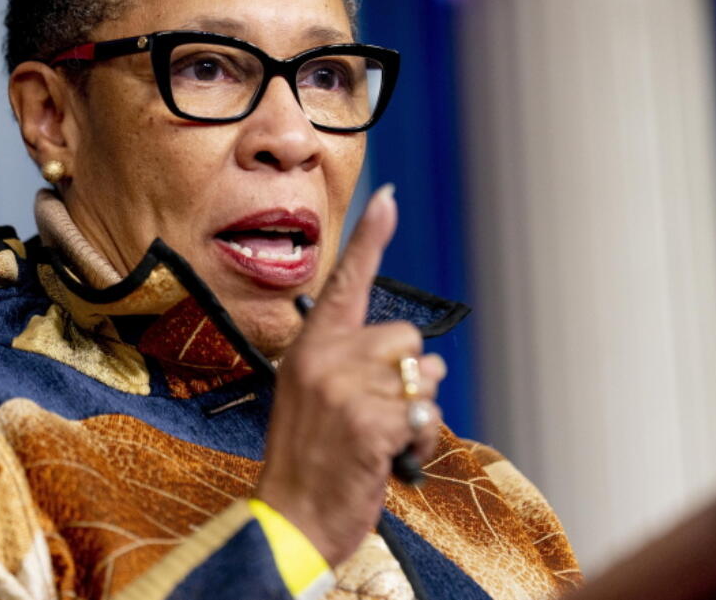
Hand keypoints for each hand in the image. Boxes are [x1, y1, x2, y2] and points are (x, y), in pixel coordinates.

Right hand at [255, 185, 446, 564]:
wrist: (291, 516)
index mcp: (310, 348)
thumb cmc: (309, 457)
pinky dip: (420, 440)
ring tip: (383, 438)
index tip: (388, 198)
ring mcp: (344, 390)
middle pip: (406, 338)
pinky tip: (393, 456)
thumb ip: (346, 363)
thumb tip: (409, 356)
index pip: (345, 282)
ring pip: (423, 376)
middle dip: (408, 376)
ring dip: (418, 411)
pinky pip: (424, 414)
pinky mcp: (369, 423)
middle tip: (379, 413)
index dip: (370, 238)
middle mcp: (324, 359)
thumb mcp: (311, 396)